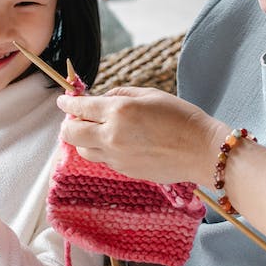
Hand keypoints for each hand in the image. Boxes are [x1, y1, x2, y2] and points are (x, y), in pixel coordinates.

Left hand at [56, 86, 229, 185]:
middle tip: (75, 117)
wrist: (202, 151)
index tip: (63, 99)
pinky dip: (100, 150)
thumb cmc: (181, 117)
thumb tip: (101, 99)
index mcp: (119, 111)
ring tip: (94, 130)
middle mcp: (112, 136)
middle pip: (71, 133)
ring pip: (83, 150)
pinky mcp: (124, 171)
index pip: (80, 108)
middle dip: (68, 123)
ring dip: (82, 139)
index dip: (68, 102)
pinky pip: (102, 160)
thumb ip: (120, 94)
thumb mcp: (150, 94)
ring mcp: (117, 157)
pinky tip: (113, 142)